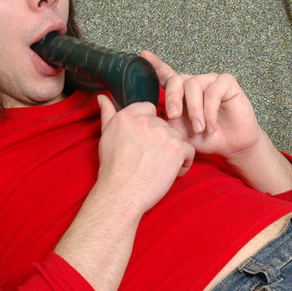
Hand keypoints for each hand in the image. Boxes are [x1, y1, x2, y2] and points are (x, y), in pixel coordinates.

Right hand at [96, 94, 194, 217]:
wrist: (121, 192)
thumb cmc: (113, 169)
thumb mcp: (106, 137)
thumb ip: (108, 114)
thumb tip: (102, 97)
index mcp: (128, 116)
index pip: (149, 109)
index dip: (150, 127)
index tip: (145, 142)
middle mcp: (147, 121)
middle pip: (165, 125)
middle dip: (161, 141)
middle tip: (150, 159)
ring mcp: (164, 133)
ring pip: (177, 138)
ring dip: (173, 152)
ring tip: (159, 168)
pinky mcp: (177, 148)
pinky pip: (189, 151)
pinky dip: (183, 163)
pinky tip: (170, 173)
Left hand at [141, 52, 263, 159]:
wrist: (231, 147)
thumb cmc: (206, 139)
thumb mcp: (180, 133)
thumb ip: (166, 121)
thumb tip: (150, 114)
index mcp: (181, 92)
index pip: (166, 75)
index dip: (156, 65)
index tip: (144, 55)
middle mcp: (195, 83)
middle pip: (177, 80)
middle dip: (172, 98)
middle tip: (174, 116)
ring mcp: (211, 81)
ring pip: (194, 85)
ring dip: (195, 110)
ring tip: (199, 129)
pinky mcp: (227, 83)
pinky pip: (213, 91)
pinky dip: (210, 111)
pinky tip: (210, 126)